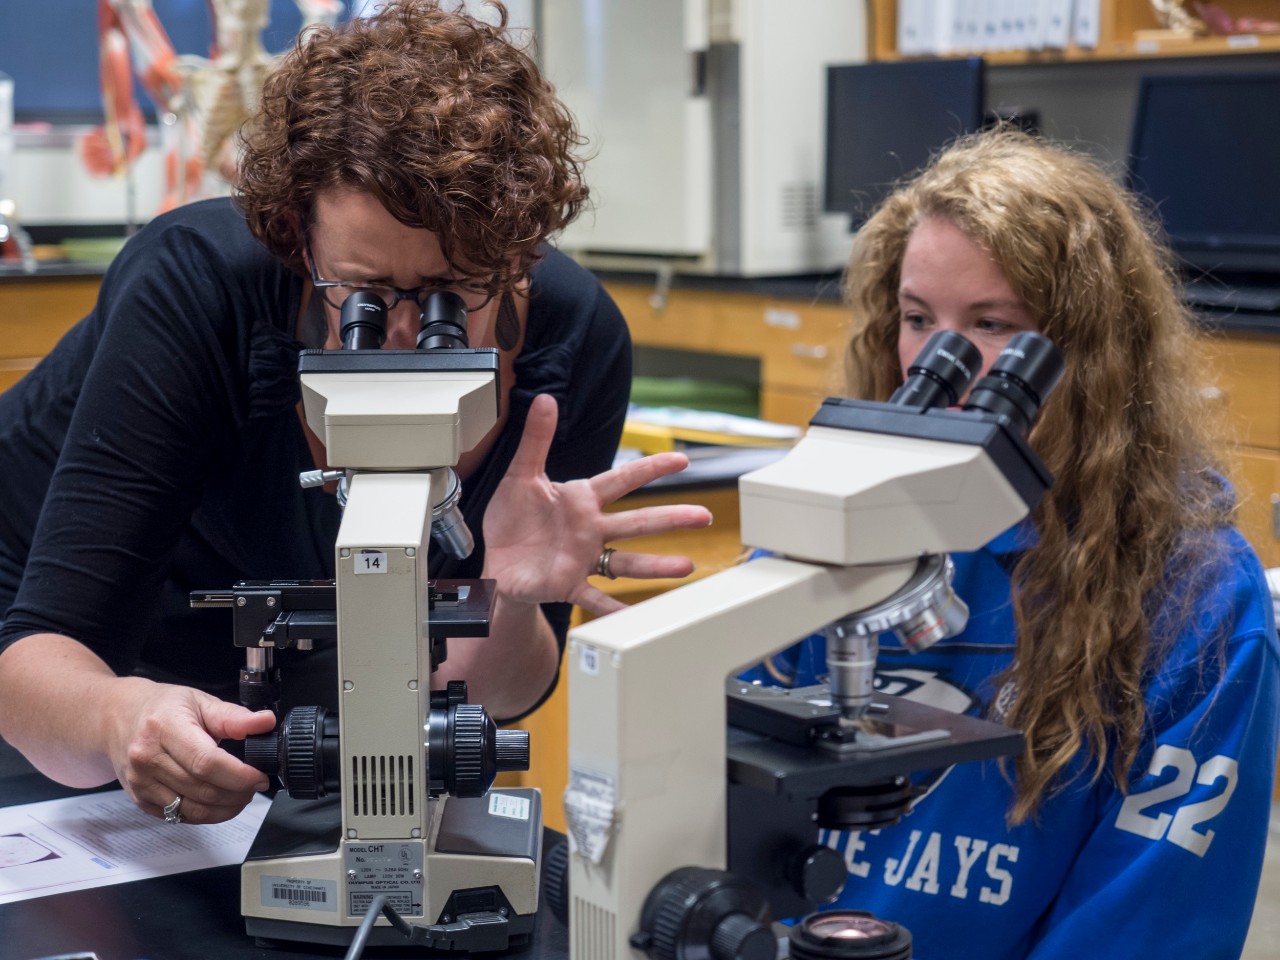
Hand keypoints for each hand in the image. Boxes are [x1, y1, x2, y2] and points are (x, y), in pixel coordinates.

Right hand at [106, 678, 274, 824]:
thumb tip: (265, 723)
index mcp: (164, 728)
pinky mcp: (140, 800)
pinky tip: (220, 802)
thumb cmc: (162, 708)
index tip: (260, 776)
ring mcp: (141, 783)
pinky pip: (179, 817)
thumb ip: (233, 716)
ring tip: (242, 795)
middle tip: (256, 785)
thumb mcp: (199, 701)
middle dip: (238, 793)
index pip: (206, 762)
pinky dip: (206, 814)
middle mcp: (147, 759)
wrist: (117, 718)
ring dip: (225, 809)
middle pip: (202, 789)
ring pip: (192, 810)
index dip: (239, 775)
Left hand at [483, 394, 712, 615]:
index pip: (623, 479)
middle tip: (704, 515)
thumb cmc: (514, 519)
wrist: (498, 561)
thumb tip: (544, 399)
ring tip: (686, 567)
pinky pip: (594, 598)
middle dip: (671, 517)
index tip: (681, 459)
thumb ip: (536, 440)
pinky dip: (612, 608)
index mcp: (582, 500)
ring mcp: (583, 559)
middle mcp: (590, 530)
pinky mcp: (568, 585)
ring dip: (656, 565)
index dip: (652, 468)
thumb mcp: (520, 475)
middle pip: (638, 521)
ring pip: (627, 562)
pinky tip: (632, 616)